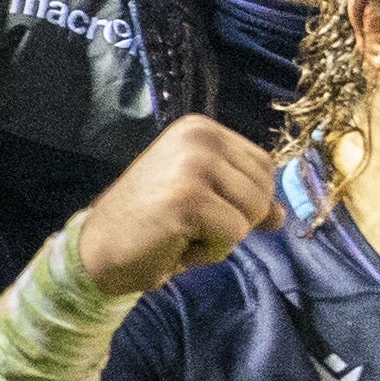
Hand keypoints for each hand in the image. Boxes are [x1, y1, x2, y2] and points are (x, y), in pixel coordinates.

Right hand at [67, 116, 279, 296]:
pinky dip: (209, 252)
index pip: (265, 166)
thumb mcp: (203, 198)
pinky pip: (233, 235)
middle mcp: (199, 137)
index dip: (247, 199)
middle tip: (188, 222)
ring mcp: (192, 165)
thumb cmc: (152, 223)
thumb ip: (242, 197)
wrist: (98, 249)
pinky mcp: (188, 199)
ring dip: (223, 237)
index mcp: (201, 129)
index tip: (202, 206)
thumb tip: (281, 214)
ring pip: (253, 213)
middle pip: (263, 190)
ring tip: (182, 230)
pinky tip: (175, 243)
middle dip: (236, 219)